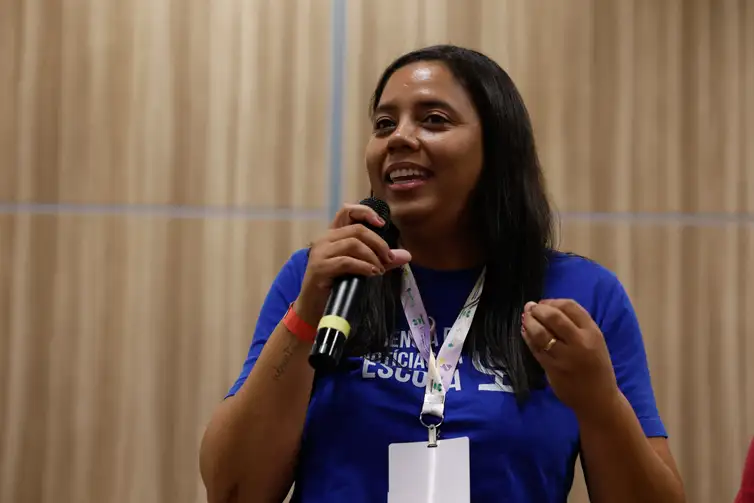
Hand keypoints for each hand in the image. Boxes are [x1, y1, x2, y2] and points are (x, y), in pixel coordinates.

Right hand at [294, 203, 411, 324]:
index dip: (365, 212)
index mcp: (333, 236)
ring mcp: (320, 253)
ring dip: (371, 256)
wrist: (314, 309)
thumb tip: (406, 255)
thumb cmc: (336, 288)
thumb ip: (380, 259)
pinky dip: (363, 266)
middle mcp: (324, 240)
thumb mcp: (360, 270)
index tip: (382, 223)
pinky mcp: (320, 268)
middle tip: (388, 258)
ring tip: (380, 270)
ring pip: (352, 243)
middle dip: (378, 243)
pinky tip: (372, 274)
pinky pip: (346, 261)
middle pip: (357, 229)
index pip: (347, 211)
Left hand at [521, 299, 619, 419]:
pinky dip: (527, 337)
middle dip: (538, 309)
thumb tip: (548, 307)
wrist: (598, 400)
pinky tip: (525, 332)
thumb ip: (576, 325)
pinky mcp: (552, 369)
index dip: (553, 301)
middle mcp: (579, 342)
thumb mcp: (594, 341)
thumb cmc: (596, 368)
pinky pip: (535, 348)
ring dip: (529, 321)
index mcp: (592, 333)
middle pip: (553, 317)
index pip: (570, 307)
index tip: (544, 303)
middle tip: (530, 308)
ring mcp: (564, 356)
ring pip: (540, 332)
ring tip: (525, 317)